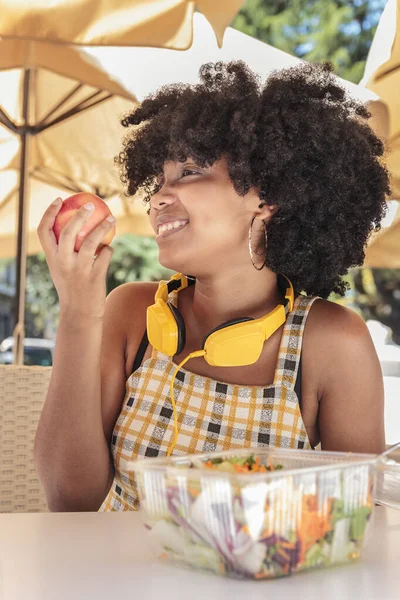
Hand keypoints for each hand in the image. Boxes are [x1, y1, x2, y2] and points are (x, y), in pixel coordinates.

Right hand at [37, 197, 115, 318]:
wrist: (79, 313)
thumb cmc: (72, 288)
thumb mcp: (61, 269)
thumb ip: (64, 251)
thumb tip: (75, 228)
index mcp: (51, 258)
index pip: (44, 230)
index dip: (49, 212)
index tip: (59, 200)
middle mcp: (63, 262)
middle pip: (68, 231)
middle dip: (79, 215)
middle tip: (91, 206)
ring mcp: (79, 269)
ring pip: (91, 242)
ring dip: (102, 227)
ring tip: (112, 218)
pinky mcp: (95, 276)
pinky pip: (105, 256)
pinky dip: (108, 250)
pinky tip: (109, 248)